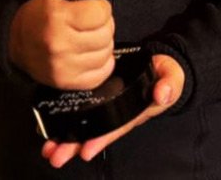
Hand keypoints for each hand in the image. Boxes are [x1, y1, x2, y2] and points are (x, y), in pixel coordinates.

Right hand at [9, 0, 123, 89]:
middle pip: (106, 33)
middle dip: (103, 25)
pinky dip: (102, 63)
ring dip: (102, 44)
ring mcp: (63, 66)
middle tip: (89, 23)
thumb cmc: (41, 14)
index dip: (100, 7)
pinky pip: (101, 74)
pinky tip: (90, 53)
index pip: (101, 12)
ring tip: (88, 37)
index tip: (92, 7)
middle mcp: (60, 43)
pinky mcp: (67, 82)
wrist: (17, 41)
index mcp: (58, 16)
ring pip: (106, 53)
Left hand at [40, 53, 184, 167]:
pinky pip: (82, 111)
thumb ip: (169, 84)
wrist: (160, 65)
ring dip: (66, 138)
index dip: (101, 138)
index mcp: (134, 112)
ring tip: (48, 150)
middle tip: (56, 156)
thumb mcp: (172, 77)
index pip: (116, 127)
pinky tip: (49, 128)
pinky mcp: (99, 95)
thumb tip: (162, 93)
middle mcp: (118, 113)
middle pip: (95, 133)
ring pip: (85, 126)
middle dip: (74, 145)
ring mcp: (108, 106)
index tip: (85, 149)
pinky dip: (65, 120)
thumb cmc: (165, 74)